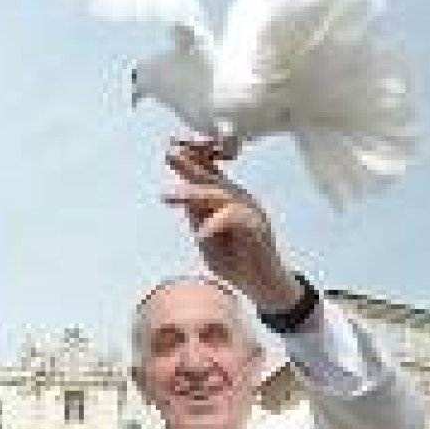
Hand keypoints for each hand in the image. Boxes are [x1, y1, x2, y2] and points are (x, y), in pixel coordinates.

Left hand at [162, 135, 302, 312]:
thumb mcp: (206, 233)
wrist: (261, 284)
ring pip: (220, 193)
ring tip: (169, 196)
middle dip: (188, 162)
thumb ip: (195, 213)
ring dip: (193, 193)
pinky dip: (215, 224)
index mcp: (224, 194)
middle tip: (169, 152)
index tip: (170, 144)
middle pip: (211, 174)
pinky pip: (235, 218)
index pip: (207, 168)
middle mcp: (237, 196)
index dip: (190, 154)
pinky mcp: (257, 226)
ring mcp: (249, 209)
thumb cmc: (233, 257)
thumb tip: (179, 193)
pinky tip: (201, 234)